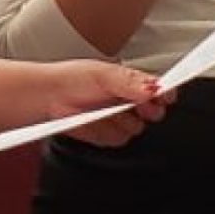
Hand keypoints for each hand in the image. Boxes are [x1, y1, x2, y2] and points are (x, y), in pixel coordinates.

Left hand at [39, 61, 172, 149]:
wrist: (48, 96)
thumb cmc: (73, 79)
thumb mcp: (103, 74)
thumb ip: (130, 82)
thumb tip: (153, 88)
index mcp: (132, 82)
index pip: (160, 90)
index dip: (165, 95)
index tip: (165, 97)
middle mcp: (129, 102)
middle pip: (154, 114)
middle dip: (146, 111)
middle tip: (134, 104)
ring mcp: (119, 120)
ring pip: (136, 129)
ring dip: (120, 121)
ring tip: (103, 109)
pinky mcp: (108, 136)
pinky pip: (117, 140)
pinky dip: (105, 132)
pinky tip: (93, 121)